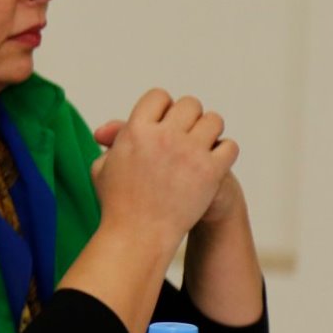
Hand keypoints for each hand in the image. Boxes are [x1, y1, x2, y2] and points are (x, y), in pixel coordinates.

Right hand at [90, 89, 237, 249]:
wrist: (138, 235)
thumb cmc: (117, 203)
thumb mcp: (103, 168)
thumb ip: (111, 144)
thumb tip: (105, 130)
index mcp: (135, 130)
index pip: (158, 96)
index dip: (162, 108)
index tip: (163, 123)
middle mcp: (163, 136)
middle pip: (189, 104)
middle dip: (188, 117)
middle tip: (185, 135)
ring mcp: (189, 152)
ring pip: (214, 120)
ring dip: (209, 130)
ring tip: (201, 147)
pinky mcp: (210, 171)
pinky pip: (229, 146)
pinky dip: (223, 152)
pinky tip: (212, 164)